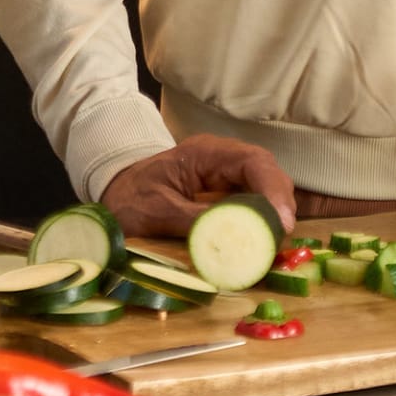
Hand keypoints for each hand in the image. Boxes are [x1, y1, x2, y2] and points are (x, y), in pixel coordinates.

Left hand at [102, 134, 296, 241]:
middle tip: (281, 236)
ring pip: (264, 188)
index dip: (273, 189)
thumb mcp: (157, 211)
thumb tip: (232, 237)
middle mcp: (222, 159)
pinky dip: (260, 220)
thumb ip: (195, 222)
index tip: (282, 220)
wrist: (114, 194)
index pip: (253, 162)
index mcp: (205, 153)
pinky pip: (252, 202)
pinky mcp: (224, 193)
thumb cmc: (130, 198)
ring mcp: (225, 175)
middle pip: (267, 173)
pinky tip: (261, 240)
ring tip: (273, 241)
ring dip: (273, 214)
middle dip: (279, 203)